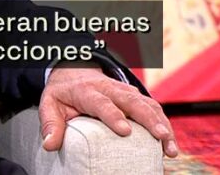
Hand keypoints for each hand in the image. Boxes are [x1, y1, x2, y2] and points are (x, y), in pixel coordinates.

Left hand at [39, 67, 177, 157]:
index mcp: (88, 91)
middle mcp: (111, 89)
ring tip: (170, 148)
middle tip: (161, 137)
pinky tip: (170, 143)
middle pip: (133, 102)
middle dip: (149, 120)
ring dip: (163, 124)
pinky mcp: (136, 97)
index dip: (114, 116)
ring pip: (149, 105)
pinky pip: (154, 108)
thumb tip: (50, 145)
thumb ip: (50, 124)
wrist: (74, 71)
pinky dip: (165, 124)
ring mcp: (126, 92)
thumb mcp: (49, 104)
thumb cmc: (63, 93)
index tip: (125, 131)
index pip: (102, 103)